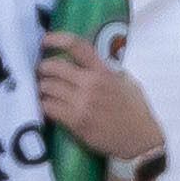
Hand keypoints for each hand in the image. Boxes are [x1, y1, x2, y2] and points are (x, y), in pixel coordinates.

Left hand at [36, 35, 162, 162]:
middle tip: (41, 74)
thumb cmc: (135, 111)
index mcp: (104, 71)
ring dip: (42, 89)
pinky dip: (43, 105)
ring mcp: (83, 103)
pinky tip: (45, 106)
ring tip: (43, 91)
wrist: (139, 141)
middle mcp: (91, 83)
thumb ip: (108, 71)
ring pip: (48, 88)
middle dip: (43, 69)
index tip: (44, 41)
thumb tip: (89, 64)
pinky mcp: (76, 121)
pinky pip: (49, 107)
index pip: (78, 46)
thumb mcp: (127, 82)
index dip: (57, 39)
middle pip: (55, 67)